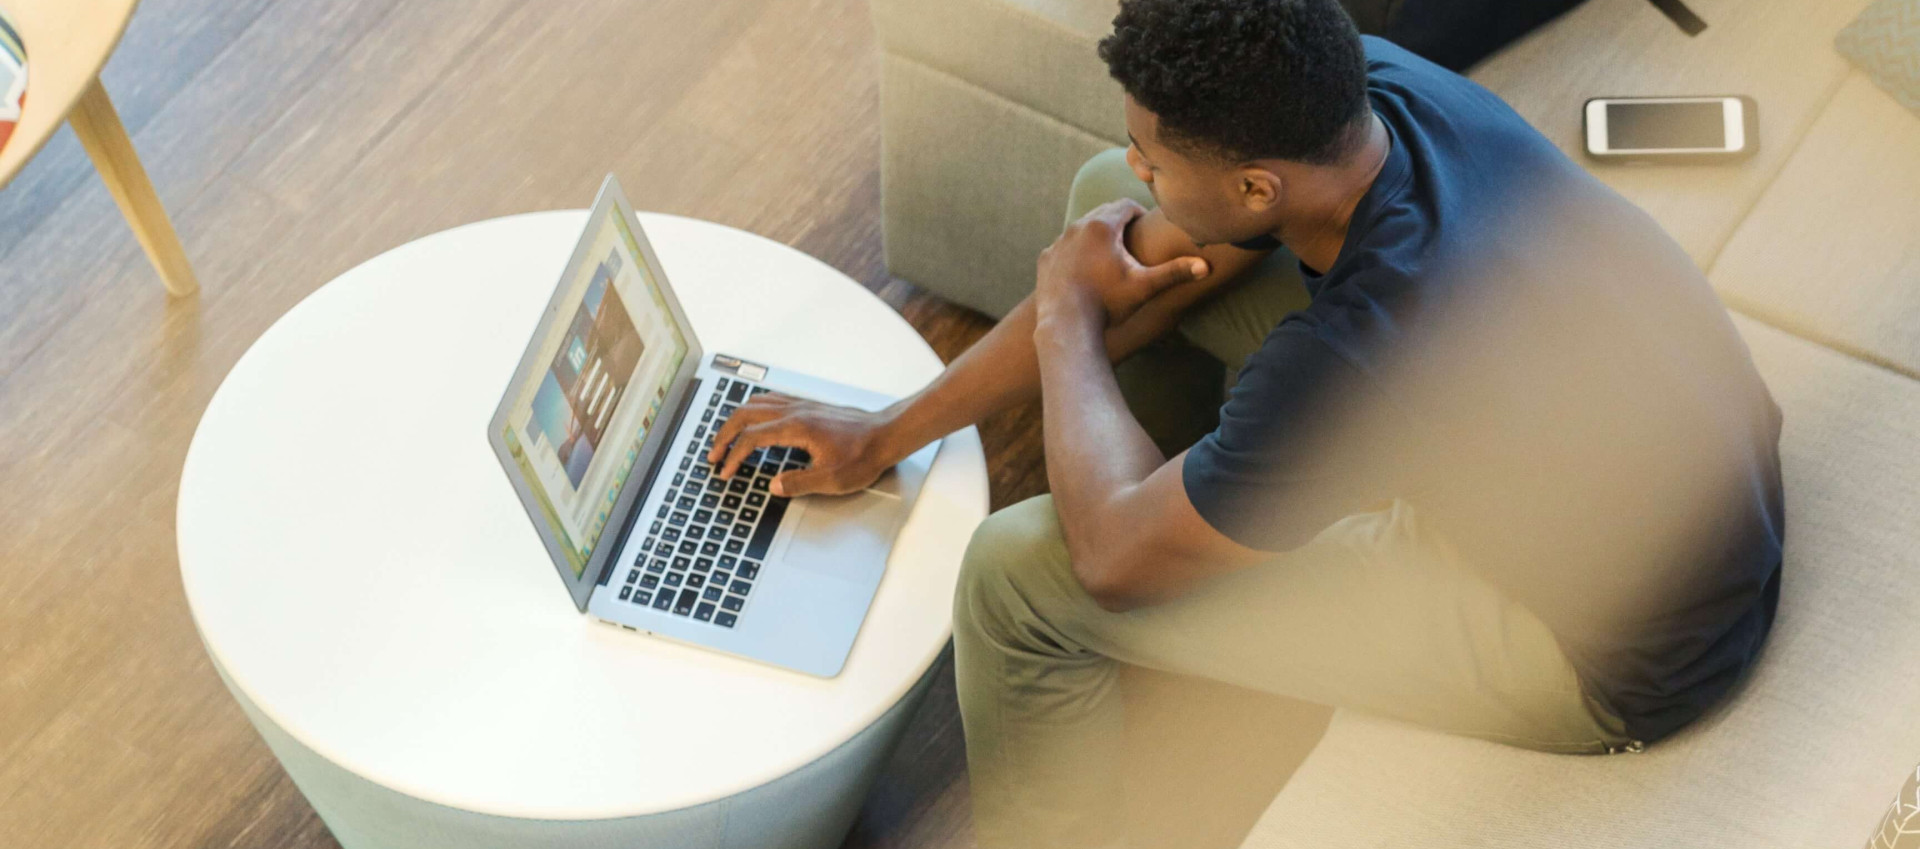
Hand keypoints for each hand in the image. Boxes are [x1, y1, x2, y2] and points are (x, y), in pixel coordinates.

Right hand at [704, 392, 901, 496]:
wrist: (886, 434)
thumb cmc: (864, 455)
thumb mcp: (832, 480)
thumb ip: (798, 483)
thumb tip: (772, 485)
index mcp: (796, 428)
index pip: (751, 439)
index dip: (733, 456)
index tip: (724, 471)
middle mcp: (795, 411)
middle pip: (745, 415)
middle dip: (724, 435)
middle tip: (713, 454)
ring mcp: (801, 405)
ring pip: (756, 403)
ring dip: (736, 420)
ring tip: (726, 438)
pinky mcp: (808, 406)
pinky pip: (771, 400)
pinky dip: (753, 410)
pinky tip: (754, 420)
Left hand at [1033, 198, 1210, 330]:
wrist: (1066, 324)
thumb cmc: (1108, 304)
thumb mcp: (1144, 286)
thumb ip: (1174, 272)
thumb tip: (1206, 266)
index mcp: (1103, 226)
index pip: (1126, 205)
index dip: (1139, 213)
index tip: (1145, 226)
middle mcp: (1077, 227)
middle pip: (1102, 213)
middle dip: (1117, 223)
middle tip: (1130, 237)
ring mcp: (1058, 242)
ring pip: (1081, 229)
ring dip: (1095, 236)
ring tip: (1109, 254)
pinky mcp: (1045, 258)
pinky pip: (1063, 246)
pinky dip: (1075, 252)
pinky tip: (1084, 267)